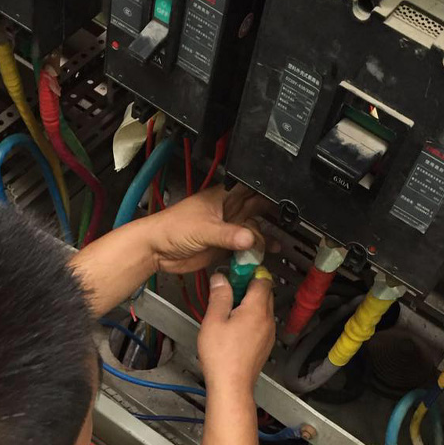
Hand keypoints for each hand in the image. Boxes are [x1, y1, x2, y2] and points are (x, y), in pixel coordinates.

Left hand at [149, 185, 274, 275]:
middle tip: (286, 224)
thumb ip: (227, 234)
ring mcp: (226, 229)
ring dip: (263, 237)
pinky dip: (253, 252)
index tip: (283, 200)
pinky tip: (264, 255)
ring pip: (252, 230)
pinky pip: (243, 248)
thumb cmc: (171, 228)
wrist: (156, 250)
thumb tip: (250, 238)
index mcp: (223, 196)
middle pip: (256, 210)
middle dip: (271, 216)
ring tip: (275, 245)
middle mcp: (228, 211)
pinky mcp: (223, 247)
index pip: (251, 189)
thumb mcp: (203, 229)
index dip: (267, 192)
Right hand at [198, 271, 274, 392]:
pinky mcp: (264, 345)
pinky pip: (260, 323)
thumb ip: (219, 296)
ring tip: (227, 310)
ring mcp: (268, 333)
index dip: (248, 271)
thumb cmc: (222, 357)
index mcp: (257, 309)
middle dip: (247, 287)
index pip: (262, 278)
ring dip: (248, 303)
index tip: (234, 272)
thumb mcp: (214, 320)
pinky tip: (233, 326)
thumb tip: (221, 278)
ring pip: (263, 308)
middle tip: (227, 290)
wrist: (231, 386)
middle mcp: (267, 320)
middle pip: (264, 292)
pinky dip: (250, 318)